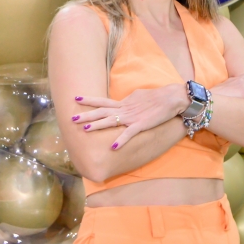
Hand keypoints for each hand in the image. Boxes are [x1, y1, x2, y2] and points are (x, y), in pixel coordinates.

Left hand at [71, 84, 185, 148]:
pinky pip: (129, 133)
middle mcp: (124, 109)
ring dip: (98, 125)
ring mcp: (132, 117)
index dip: (89, 100)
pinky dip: (121, 139)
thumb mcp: (139, 96)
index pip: (103, 101)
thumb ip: (129, 101)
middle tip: (72, 118)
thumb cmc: (157, 97)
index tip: (76, 98)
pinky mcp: (141, 124)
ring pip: (111, 121)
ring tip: (86, 129)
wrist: (172, 98)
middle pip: (102, 111)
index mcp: (124, 103)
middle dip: (87, 115)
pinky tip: (113, 146)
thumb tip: (123, 102)